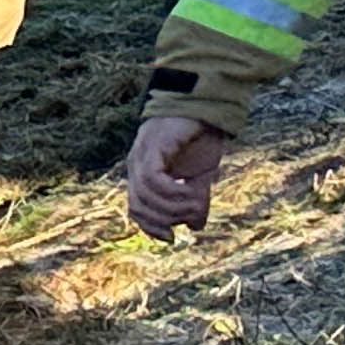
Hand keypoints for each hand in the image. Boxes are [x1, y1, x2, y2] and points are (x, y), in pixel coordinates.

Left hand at [125, 113, 227, 237]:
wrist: (208, 106)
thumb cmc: (201, 138)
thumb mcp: (201, 176)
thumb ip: (195, 200)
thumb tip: (195, 227)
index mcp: (142, 174)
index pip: (136, 210)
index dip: (151, 228)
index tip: (172, 238)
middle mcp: (136, 166)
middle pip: (138, 208)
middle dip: (166, 219)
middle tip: (193, 213)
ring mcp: (141, 155)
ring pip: (146, 197)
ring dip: (174, 206)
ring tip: (198, 201)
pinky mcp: (153, 146)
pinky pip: (153, 179)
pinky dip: (172, 191)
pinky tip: (191, 189)